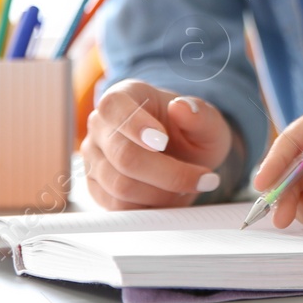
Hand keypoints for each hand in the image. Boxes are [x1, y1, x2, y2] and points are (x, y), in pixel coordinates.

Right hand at [81, 79, 235, 209]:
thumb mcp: (208, 122)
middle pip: (123, 155)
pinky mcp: (96, 188)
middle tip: (204, 178)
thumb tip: (181, 107)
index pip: (113, 106)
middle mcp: (101, 125)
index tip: (163, 141)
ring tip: (189, 187)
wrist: (183, 155)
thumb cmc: (191, 133)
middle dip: (169, 173)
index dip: (135, 125)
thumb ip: (200, 114)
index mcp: (124, 96)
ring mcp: (93, 158)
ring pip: (120, 186)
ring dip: (162, 193)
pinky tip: (171, 198)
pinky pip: (118, 207)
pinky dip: (150, 207)